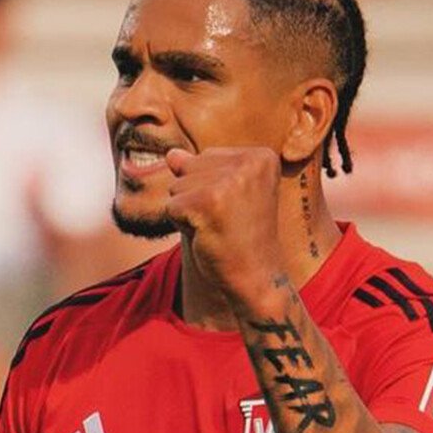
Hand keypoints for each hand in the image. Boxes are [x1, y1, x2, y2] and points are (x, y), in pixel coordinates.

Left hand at [164, 147, 286, 306]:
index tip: (237, 210)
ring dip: (189, 213)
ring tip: (218, 229)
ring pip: (177, 187)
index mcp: (261, 157)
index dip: (210, 188)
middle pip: (189, 168)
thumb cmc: (241, 238)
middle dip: (196, 198)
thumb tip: (171, 154)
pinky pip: (171, 207)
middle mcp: (249, 163)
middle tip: (226, 221)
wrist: (258, 278)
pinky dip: (182, 226)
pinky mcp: (208, 202)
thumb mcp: (225, 196)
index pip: (207, 157)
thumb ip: (199, 170)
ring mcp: (229, 181)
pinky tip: (208, 236)